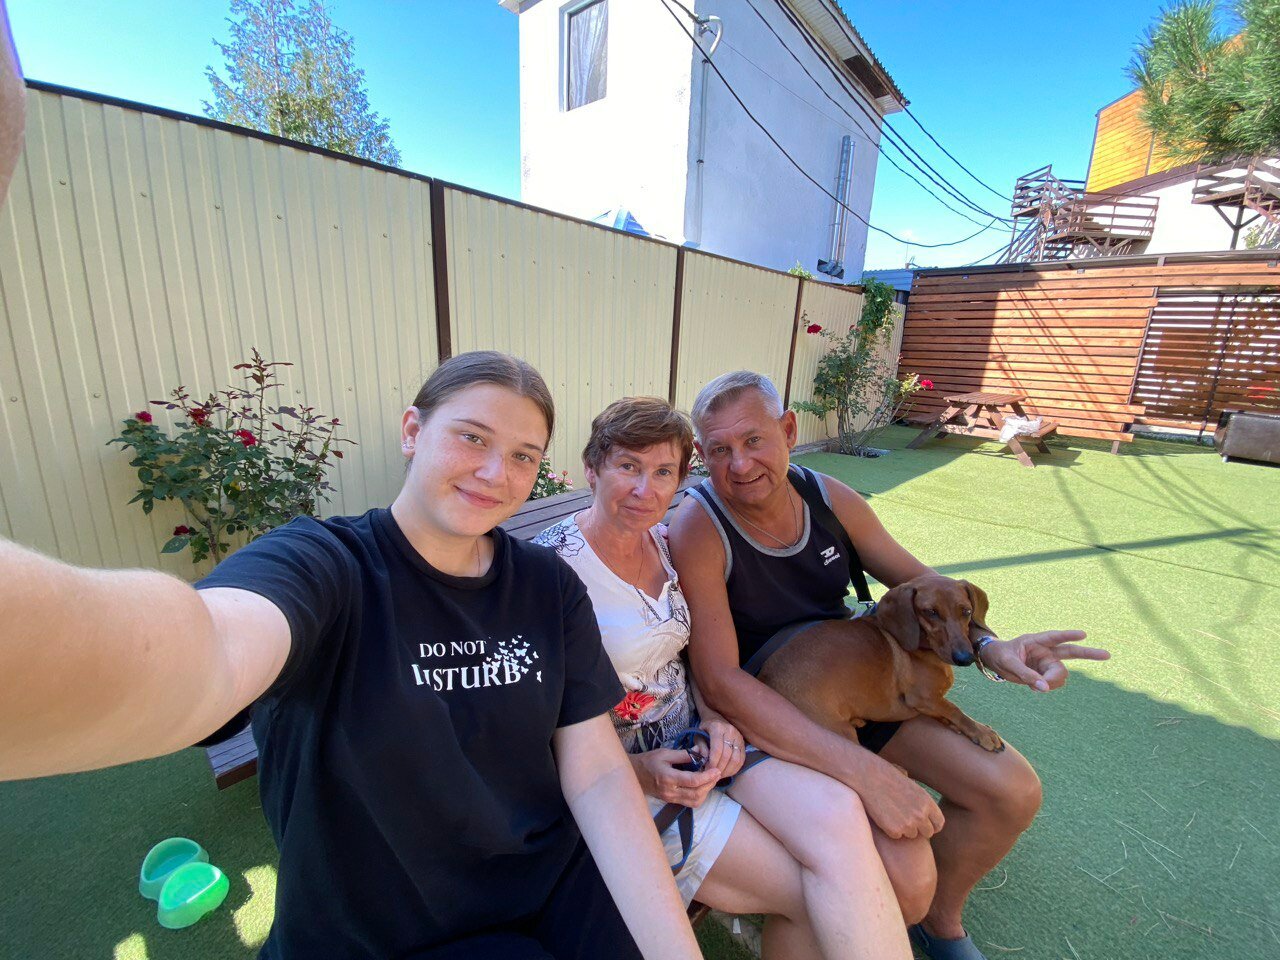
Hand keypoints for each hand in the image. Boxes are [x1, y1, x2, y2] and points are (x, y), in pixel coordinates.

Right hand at [631, 749, 721, 807]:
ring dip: (706, 791)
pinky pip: (690, 803)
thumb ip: (683, 754)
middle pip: (696, 793)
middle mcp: (670, 792)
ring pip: (695, 801)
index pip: (692, 781)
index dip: (707, 776)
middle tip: (717, 773)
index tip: (716, 769)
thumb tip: (700, 751)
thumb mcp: (665, 753)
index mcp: (668, 778)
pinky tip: (702, 786)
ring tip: (711, 779)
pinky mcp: (671, 801)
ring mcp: (671, 799)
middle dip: (709, 784)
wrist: (633, 775)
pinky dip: (699, 796)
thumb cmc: (648, 761)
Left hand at [702, 718, 745, 779]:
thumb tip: (704, 761)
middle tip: (712, 775)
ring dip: (727, 770)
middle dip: (719, 768)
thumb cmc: (705, 729)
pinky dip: (735, 769)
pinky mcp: (744, 743)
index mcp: (717, 728)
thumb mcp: (698, 735)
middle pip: (727, 755)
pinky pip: (742, 760)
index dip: (713, 762)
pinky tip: (727, 773)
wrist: (716, 718)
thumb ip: (700, 747)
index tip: (707, 770)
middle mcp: (730, 731)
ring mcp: (739, 737)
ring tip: (719, 776)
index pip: (717, 748)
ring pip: (736, 759)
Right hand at [858, 757, 944, 839]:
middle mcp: (921, 814)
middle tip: (907, 821)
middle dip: (919, 829)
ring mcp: (908, 824)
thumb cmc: (887, 776)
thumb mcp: (910, 784)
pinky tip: (884, 816)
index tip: (925, 825)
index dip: (932, 825)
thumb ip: (920, 799)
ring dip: (904, 829)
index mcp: (927, 802)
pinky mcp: (894, 830)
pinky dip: (891, 830)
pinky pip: (897, 836)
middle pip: (928, 833)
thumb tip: (924, 809)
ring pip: (911, 835)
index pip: (939, 823)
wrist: (869, 777)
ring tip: (893, 814)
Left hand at [979, 630, 1109, 690]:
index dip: (1068, 635)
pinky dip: (1048, 687)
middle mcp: (1046, 651)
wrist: (996, 661)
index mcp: (1036, 640)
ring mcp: (1049, 662)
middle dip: (1089, 653)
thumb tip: (1044, 688)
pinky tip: (1035, 687)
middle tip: (1107, 655)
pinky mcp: (1047, 673)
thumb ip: (1025, 674)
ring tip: (1034, 686)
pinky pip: (1054, 683)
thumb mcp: (1008, 663)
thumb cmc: (1001, 656)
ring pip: (1062, 673)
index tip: (1083, 634)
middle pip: (1072, 651)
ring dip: (1053, 681)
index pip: (1054, 637)